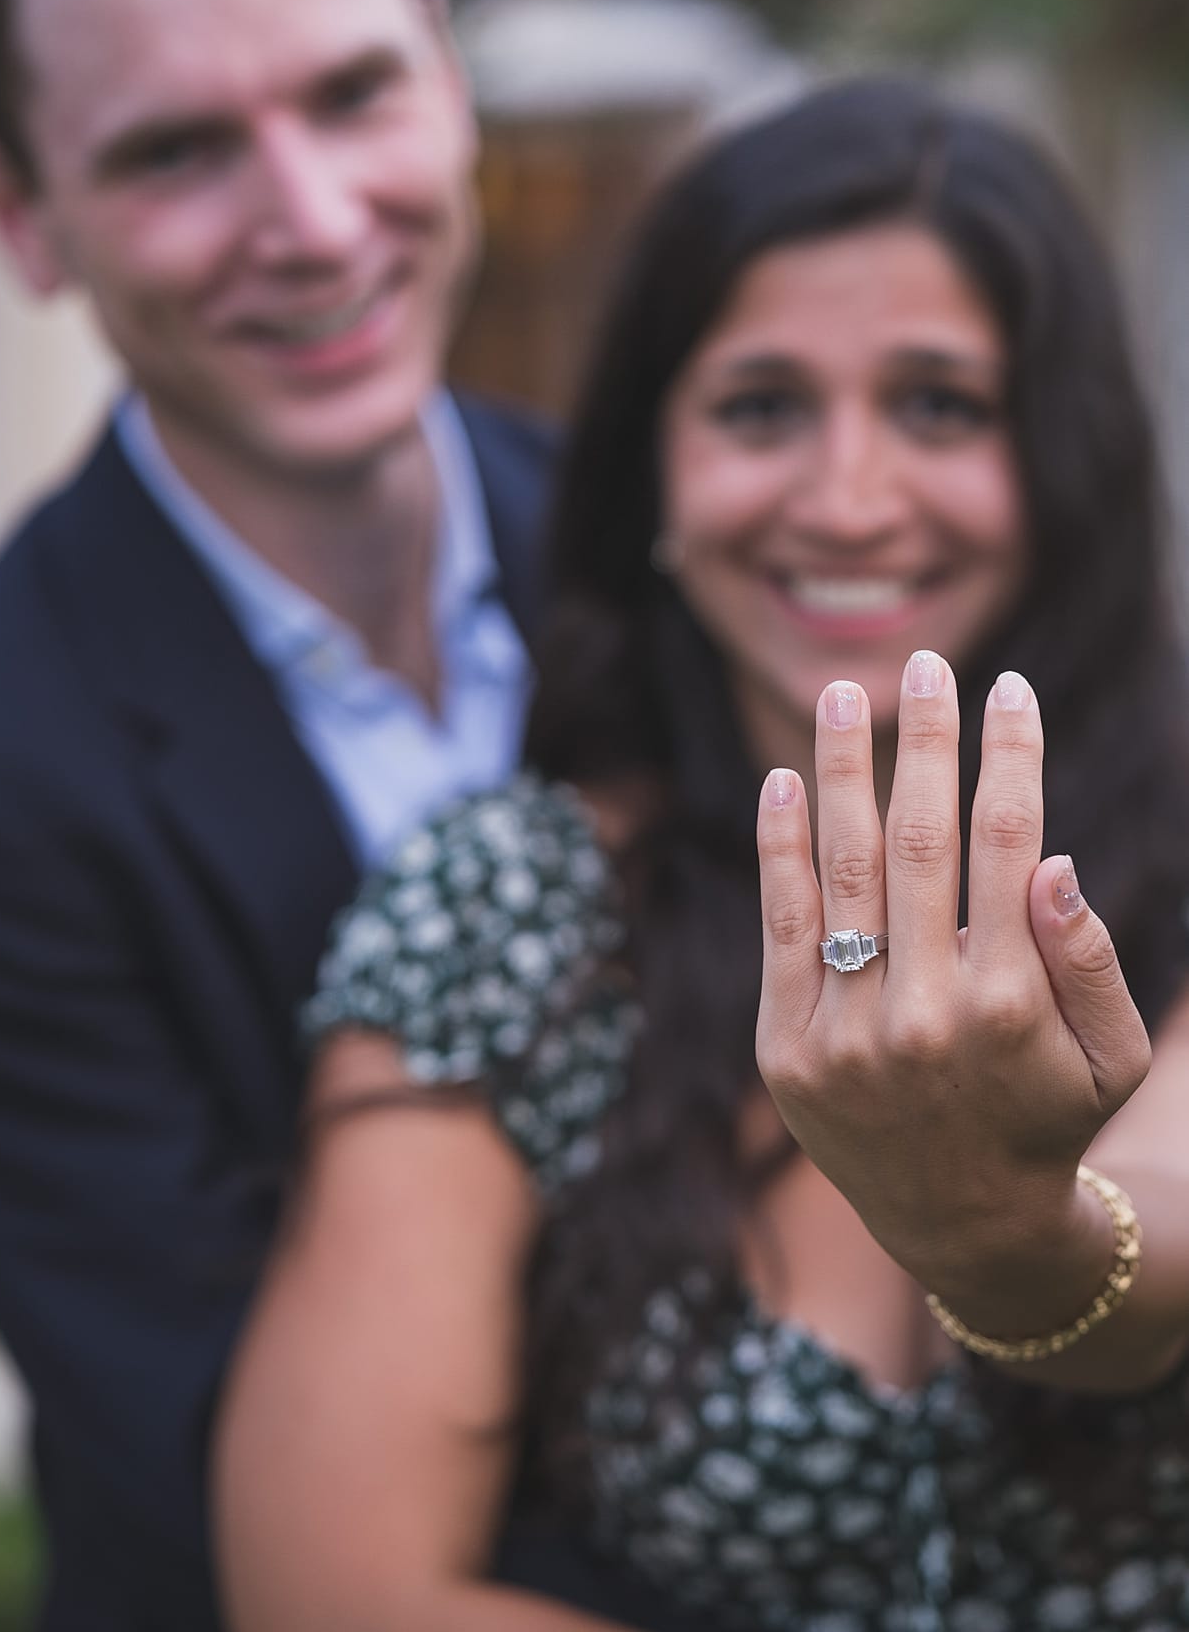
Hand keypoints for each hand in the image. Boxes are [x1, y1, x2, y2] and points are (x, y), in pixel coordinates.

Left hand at [754, 652, 1151, 1292]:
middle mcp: (922, 1010)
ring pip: (839, 869)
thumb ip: (1087, 961)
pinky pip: (781, 922)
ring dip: (841, 770)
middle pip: (918, 840)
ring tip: (845, 695)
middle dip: (925, 742)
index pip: (1008, 846)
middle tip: (926, 664)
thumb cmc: (1046, 1118)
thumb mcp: (1107, 1056)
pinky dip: (780, 846)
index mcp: (1011, 1005)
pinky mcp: (785, 1041)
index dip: (1010, 759)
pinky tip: (785, 780)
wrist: (959, 1222)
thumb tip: (1054, 861)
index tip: (1010, 691)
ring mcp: (845, 1027)